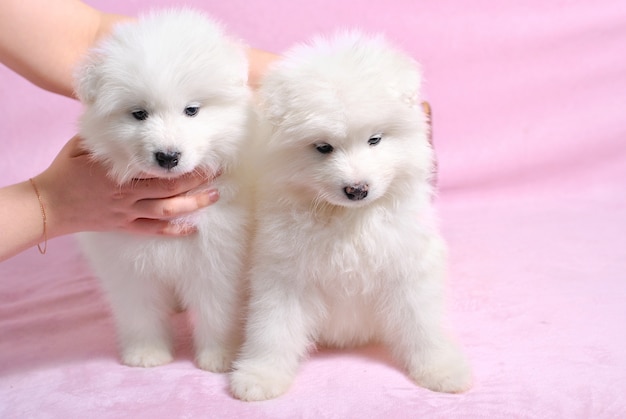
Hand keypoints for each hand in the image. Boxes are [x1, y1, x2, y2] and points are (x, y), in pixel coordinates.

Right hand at [35, 135, 218, 236]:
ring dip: (193, 204)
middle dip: (196, 179)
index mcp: (120, 171)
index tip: (198, 150)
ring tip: (213, 196)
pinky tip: (191, 229)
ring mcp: (127, 211)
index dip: (181, 160)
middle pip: (170, 187)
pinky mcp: (124, 225)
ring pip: (167, 210)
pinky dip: (173, 231)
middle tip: (217, 172)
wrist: (48, 205)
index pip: (157, 165)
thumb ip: (108, 136)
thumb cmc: (65, 171)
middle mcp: (128, 192)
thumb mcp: (83, 145)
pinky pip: (152, 231)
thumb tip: (123, 113)